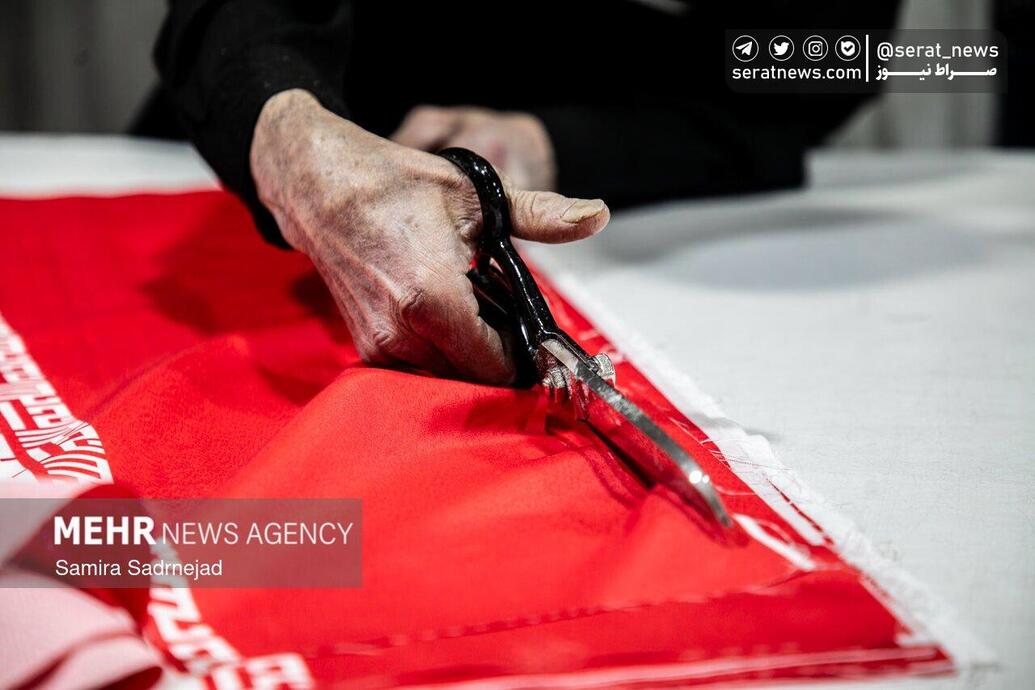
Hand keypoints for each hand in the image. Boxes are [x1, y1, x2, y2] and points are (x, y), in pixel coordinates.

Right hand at [250, 90, 608, 383]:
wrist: (318, 188)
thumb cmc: (391, 184)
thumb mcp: (475, 194)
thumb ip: (539, 214)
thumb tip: (595, 215)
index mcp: (433, 297)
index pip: (497, 364)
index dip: (527, 359)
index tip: (542, 345)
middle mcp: (402, 332)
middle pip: (474, 379)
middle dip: (501, 361)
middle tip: (516, 327)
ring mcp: (380, 345)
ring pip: (447, 377)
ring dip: (471, 358)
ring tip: (482, 317)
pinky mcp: (368, 348)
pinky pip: (420, 368)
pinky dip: (443, 353)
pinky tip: (451, 318)